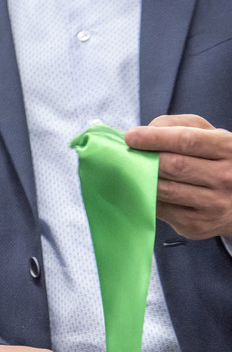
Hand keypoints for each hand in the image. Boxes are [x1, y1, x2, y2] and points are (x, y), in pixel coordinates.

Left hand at [125, 115, 231, 239]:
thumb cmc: (217, 161)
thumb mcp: (209, 136)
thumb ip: (180, 126)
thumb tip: (146, 132)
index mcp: (228, 149)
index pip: (187, 140)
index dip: (155, 138)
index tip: (131, 136)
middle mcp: (226, 177)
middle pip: (173, 166)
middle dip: (146, 159)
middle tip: (129, 155)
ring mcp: (213, 204)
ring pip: (164, 189)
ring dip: (142, 179)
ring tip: (134, 171)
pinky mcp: (196, 225)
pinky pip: (160, 209)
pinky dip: (147, 197)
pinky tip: (146, 189)